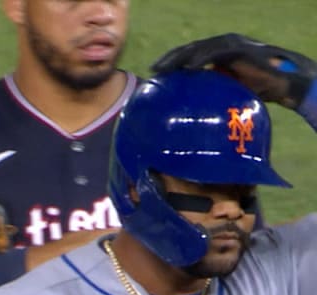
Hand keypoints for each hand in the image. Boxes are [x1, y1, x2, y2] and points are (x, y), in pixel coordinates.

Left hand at [152, 33, 316, 108]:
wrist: (278, 84)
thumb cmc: (250, 90)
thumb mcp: (222, 91)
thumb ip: (206, 92)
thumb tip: (184, 111)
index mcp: (214, 53)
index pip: (187, 54)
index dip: (170, 61)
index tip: (154, 72)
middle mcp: (220, 46)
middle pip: (188, 49)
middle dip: (170, 59)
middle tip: (154, 70)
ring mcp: (229, 45)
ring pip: (199, 48)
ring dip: (181, 57)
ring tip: (166, 68)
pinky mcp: (239, 49)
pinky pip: (217, 53)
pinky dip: (203, 59)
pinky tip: (190, 68)